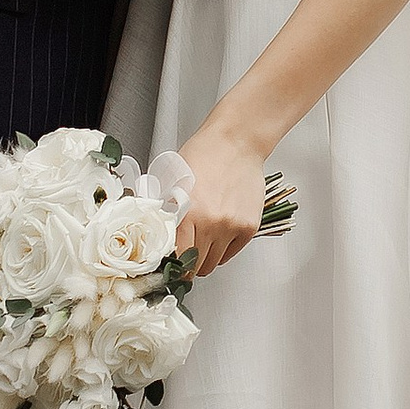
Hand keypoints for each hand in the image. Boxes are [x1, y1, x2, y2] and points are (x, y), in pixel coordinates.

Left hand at [175, 118, 272, 274]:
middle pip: (197, 266)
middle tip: (186, 252)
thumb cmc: (204, 156)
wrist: (236, 142)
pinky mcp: (249, 227)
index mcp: (188, 214)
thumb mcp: (173, 182)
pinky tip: (218, 233)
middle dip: (189, 263)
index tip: (172, 265)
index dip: (173, 265)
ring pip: (214, 263)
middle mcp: (212, 224)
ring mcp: (232, 227)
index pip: (178, 259)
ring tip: (202, 239)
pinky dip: (223, 249)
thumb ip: (167, 214)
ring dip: (206, 256)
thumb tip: (160, 241)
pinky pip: (232, 253)